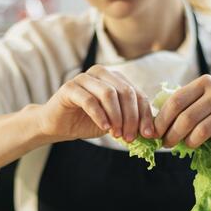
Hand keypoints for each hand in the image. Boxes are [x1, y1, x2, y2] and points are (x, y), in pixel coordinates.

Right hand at [38, 64, 155, 142]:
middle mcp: (101, 73)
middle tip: (130, 137)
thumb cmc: (87, 122)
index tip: (148, 134)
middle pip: (125, 92)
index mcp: (114, 78)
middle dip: (132, 117)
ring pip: (109, 94)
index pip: (137, 94)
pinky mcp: (70, 87)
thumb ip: (130, 121)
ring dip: (117, 117)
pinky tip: (104, 128)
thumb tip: (152, 131)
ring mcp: (84, 78)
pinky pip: (90, 100)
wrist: (58, 125)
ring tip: (117, 134)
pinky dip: (100, 116)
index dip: (145, 115)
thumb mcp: (114, 122)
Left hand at [154, 74, 210, 148]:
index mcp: (205, 83)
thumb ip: (184, 105)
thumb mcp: (205, 97)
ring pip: (202, 131)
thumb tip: (154, 125)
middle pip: (187, 118)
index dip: (161, 120)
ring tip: (188, 145)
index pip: (176, 101)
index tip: (154, 134)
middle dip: (172, 135)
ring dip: (190, 143)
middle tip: (166, 145)